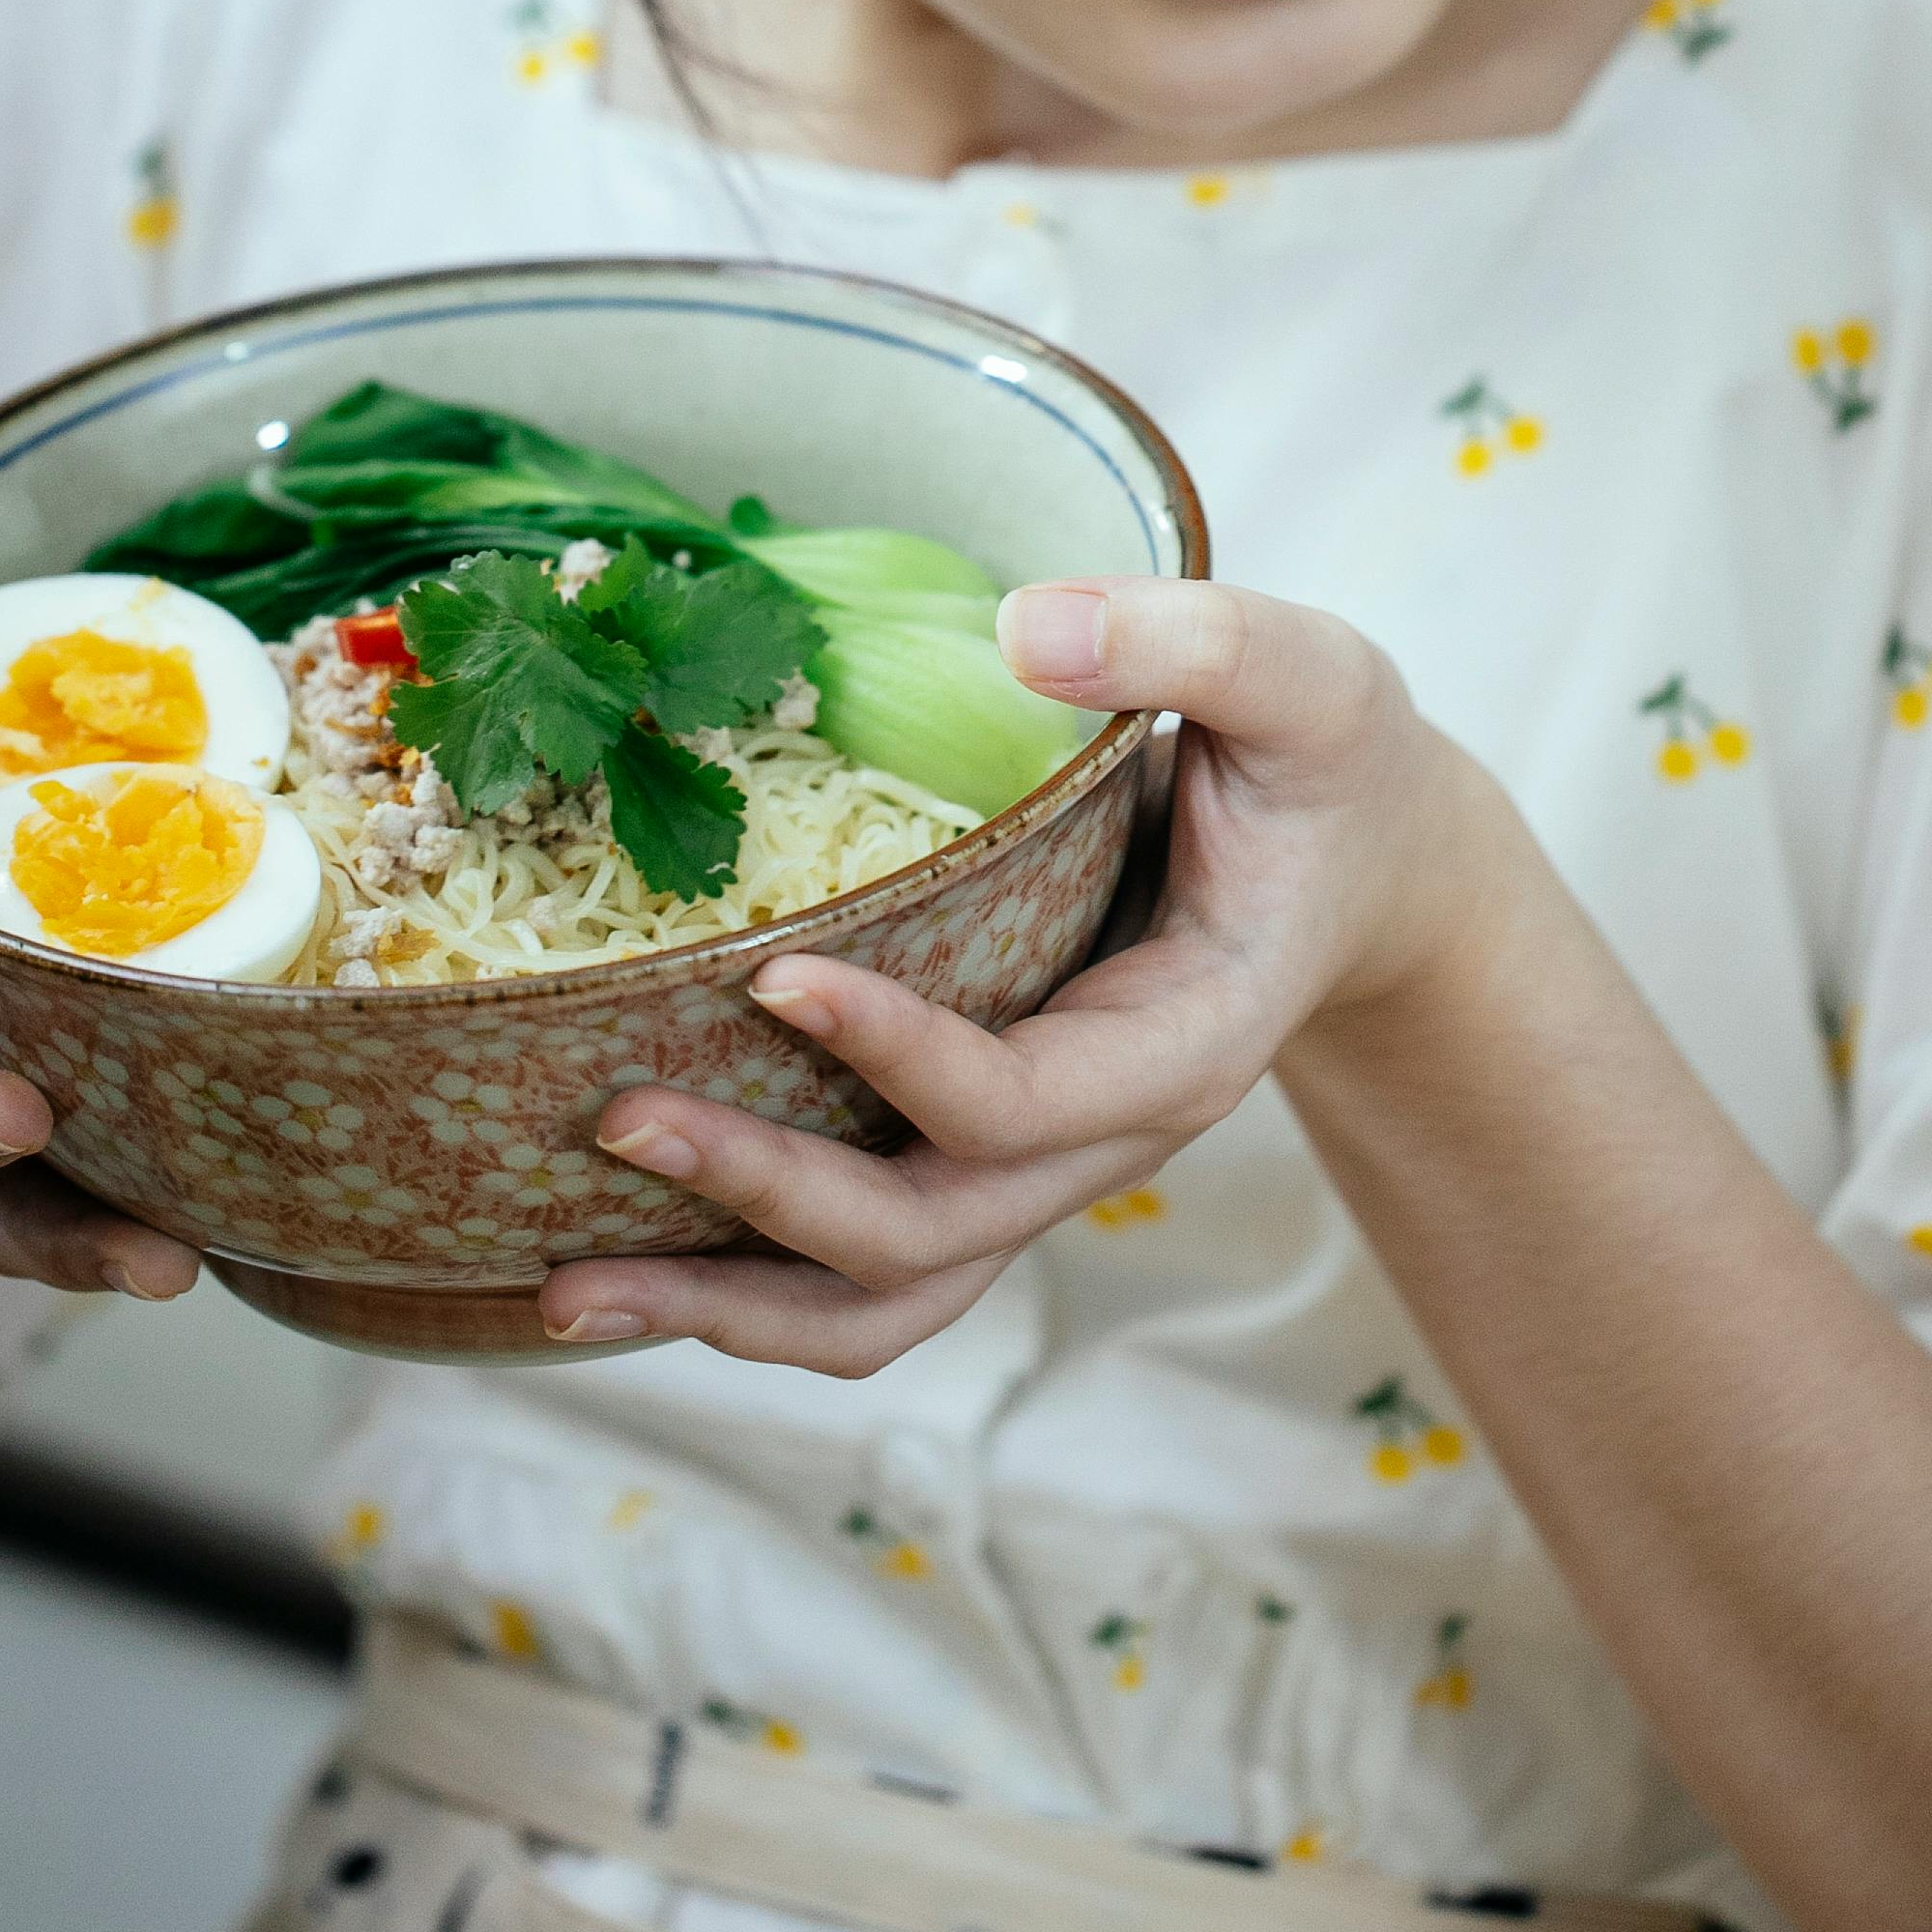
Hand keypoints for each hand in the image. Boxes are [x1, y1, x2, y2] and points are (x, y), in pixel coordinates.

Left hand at [540, 576, 1513, 1369]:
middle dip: (767, 1200)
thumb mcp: (1301, 677)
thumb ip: (1184, 641)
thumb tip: (1023, 625)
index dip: (899, 1060)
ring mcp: (1045, 1165)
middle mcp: (1109, 1136)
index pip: (1025, 1098)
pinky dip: (751, 1282)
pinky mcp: (990, 1154)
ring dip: (732, 1306)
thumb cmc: (1326, 768)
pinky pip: (872, 1267)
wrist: (1366, 867)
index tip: (771, 979)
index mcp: (1189, 1040)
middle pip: (931, 1234)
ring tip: (564, 1292)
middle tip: (615, 1124)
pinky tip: (623, 1259)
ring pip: (891, 1299)